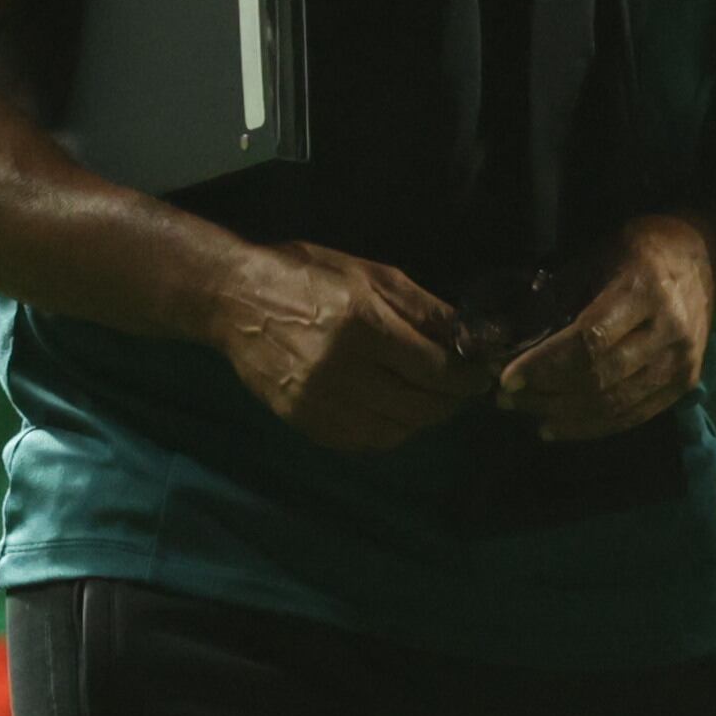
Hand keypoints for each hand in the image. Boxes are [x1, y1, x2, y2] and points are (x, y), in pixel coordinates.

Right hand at [214, 242, 485, 451]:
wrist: (235, 300)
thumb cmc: (308, 275)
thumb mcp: (373, 275)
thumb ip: (424, 309)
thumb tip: (470, 336)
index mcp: (361, 325)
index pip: (431, 368)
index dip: (464, 377)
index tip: (480, 375)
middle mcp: (339, 369)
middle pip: (416, 406)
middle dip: (449, 401)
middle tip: (462, 390)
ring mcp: (317, 401)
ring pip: (392, 430)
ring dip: (422, 420)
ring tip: (432, 401)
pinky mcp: (301, 420)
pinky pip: (360, 441)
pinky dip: (388, 432)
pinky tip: (396, 412)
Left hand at [499, 216, 712, 441]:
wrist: (705, 257)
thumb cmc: (639, 251)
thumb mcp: (594, 258)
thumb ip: (553, 297)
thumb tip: (502, 336)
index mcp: (644, 291)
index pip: (589, 342)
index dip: (545, 365)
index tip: (506, 378)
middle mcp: (670, 331)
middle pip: (600, 378)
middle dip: (546, 393)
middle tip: (506, 398)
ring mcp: (683, 361)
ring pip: (615, 404)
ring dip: (564, 415)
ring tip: (527, 412)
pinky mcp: (686, 382)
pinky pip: (634, 416)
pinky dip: (593, 426)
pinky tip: (559, 425)